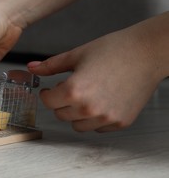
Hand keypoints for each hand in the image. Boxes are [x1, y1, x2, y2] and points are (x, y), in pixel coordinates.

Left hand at [27, 23, 163, 131]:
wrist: (146, 53)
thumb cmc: (114, 50)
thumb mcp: (76, 54)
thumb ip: (51, 65)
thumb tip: (31, 68)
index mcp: (74, 90)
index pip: (48, 102)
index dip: (46, 94)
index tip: (49, 89)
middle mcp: (88, 108)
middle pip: (60, 114)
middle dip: (60, 102)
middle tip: (69, 88)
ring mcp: (105, 118)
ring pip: (77, 125)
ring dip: (75, 113)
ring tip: (85, 95)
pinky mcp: (120, 122)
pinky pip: (97, 127)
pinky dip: (94, 118)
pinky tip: (100, 101)